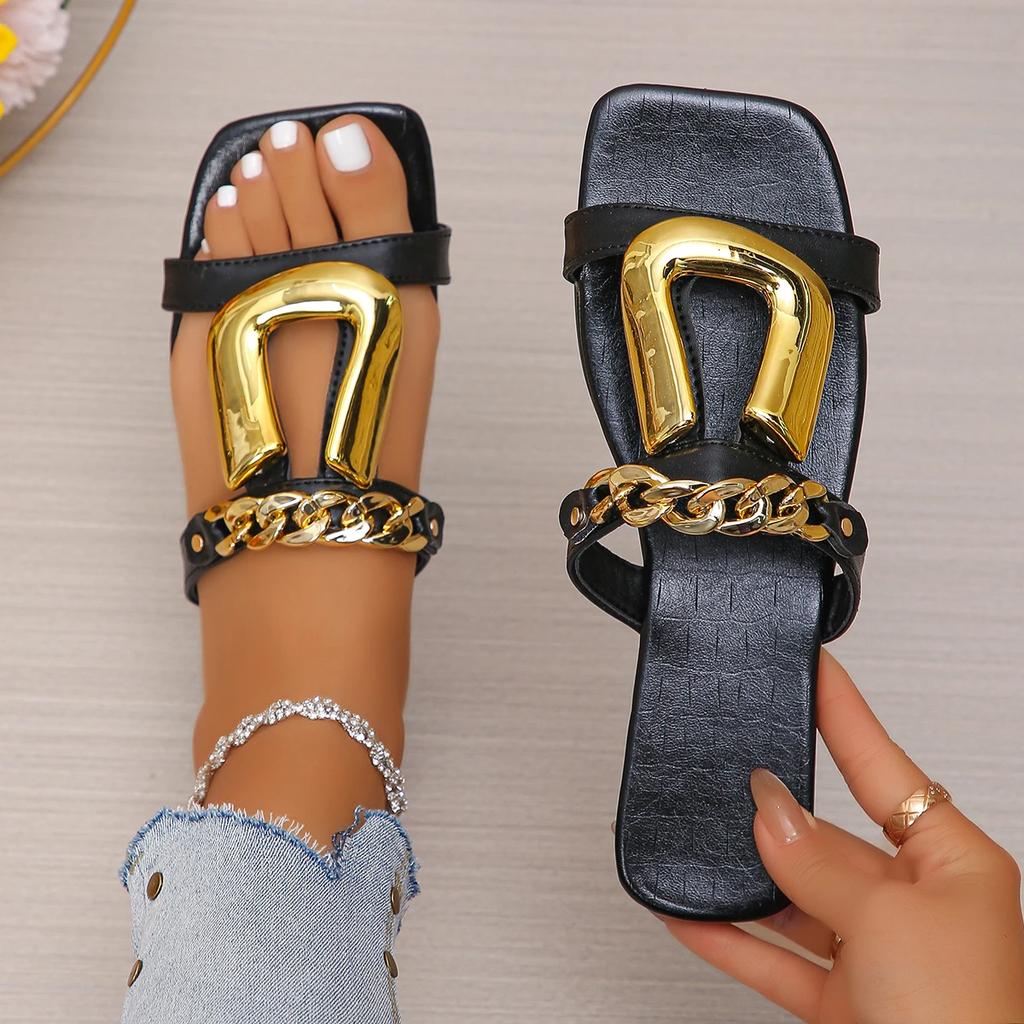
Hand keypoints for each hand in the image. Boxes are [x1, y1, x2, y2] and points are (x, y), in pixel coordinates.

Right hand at [664, 651, 1023, 1023]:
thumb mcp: (888, 919)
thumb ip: (819, 861)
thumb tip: (769, 810)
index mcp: (956, 865)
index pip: (886, 767)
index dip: (845, 712)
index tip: (815, 667)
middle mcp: (919, 904)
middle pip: (831, 838)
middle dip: (779, 817)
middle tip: (733, 777)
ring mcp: (880, 956)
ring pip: (796, 898)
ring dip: (746, 880)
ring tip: (701, 843)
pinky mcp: (845, 1003)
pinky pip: (776, 956)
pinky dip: (731, 937)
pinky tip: (692, 914)